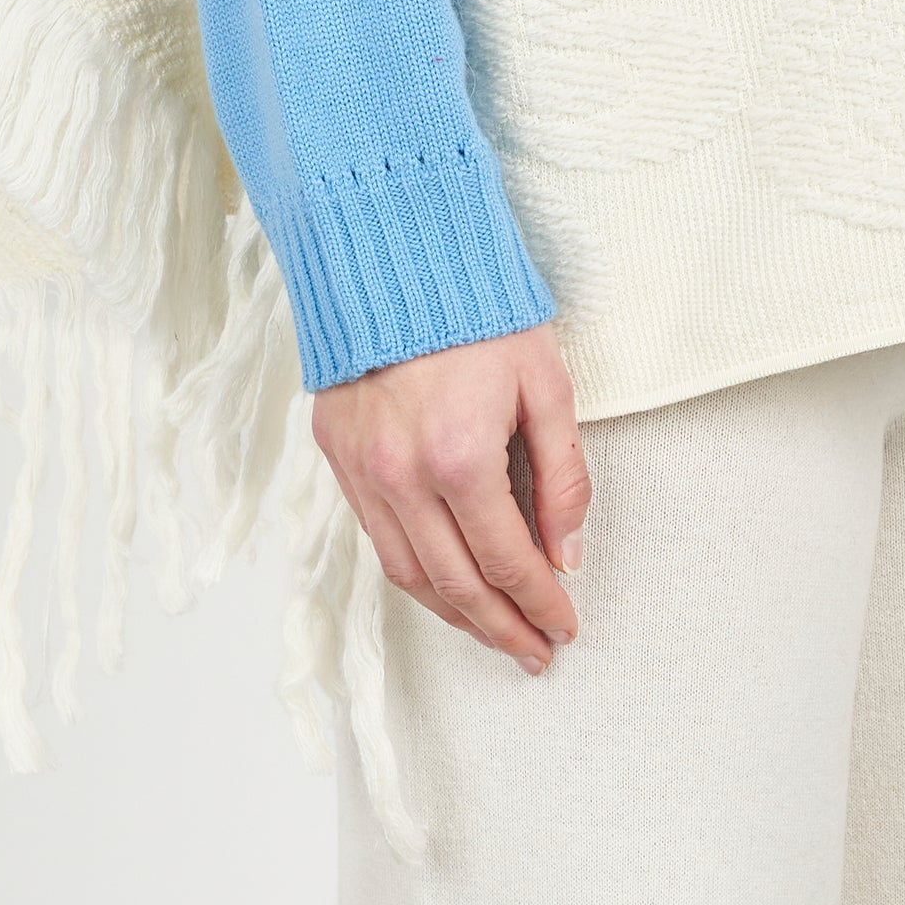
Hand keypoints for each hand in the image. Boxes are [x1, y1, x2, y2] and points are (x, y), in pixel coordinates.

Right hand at [312, 323, 589, 672]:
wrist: (390, 251)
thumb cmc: (477, 310)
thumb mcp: (545, 382)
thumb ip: (563, 474)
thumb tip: (567, 552)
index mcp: (460, 457)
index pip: (507, 561)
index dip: (540, 604)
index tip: (565, 627)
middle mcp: (402, 476)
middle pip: (455, 585)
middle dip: (501, 629)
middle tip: (535, 653)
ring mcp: (362, 471)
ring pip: (408, 575)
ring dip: (454, 615)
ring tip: (493, 633)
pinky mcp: (337, 455)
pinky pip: (375, 538)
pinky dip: (413, 574)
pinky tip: (443, 584)